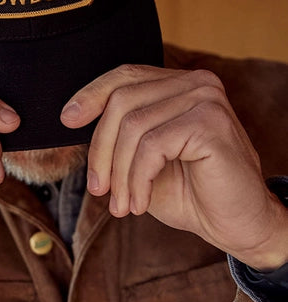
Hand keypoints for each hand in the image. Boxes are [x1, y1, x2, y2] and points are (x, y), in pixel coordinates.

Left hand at [61, 64, 287, 269]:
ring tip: (123, 205)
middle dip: (100, 150)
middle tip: (98, 190)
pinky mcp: (211, 123)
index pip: (124, 77)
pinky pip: (152, 146)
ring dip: (120, 174)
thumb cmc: (188, 191)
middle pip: (121, 102)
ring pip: (132, 127)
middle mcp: (195, 83)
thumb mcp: (139, 158)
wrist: (235, 224)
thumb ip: (115, 134)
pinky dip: (138, 179)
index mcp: (178, 85)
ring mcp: (206, 99)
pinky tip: (141, 203)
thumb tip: (71, 119)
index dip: (90, 95)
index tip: (66, 121)